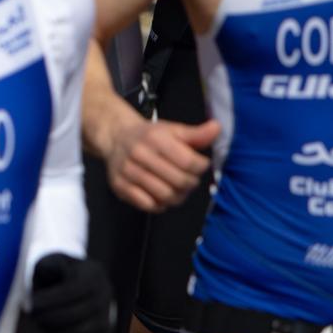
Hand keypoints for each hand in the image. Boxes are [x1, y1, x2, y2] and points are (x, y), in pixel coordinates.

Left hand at [29, 253, 116, 332]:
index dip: (50, 300)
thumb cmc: (54, 273)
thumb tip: (49, 277)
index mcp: (93, 273)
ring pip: (83, 332)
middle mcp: (106, 294)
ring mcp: (108, 316)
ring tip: (39, 324)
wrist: (74, 285)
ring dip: (56, 331)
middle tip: (32, 316)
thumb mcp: (49, 262)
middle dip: (50, 317)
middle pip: (78, 312)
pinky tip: (51, 332)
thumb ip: (47, 267)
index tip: (31, 303)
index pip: (72, 290)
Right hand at [99, 113, 218, 211]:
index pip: (189, 162)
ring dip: (178, 196)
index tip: (199, 165)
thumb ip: (196, 133)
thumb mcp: (172, 130)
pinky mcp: (119, 186)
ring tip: (177, 188)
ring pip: (165, 195)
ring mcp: (127, 171)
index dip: (201, 167)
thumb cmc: (149, 136)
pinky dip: (159, 204)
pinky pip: (148, 205)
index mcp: (155, 138)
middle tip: (188, 179)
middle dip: (190, 183)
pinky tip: (160, 195)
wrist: (115, 137)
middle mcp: (139, 154)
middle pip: (179, 181)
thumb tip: (217, 127)